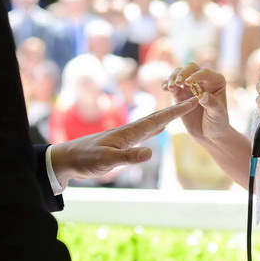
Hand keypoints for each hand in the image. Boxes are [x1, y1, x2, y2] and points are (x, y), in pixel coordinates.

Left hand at [49, 98, 197, 181]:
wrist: (67, 160)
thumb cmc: (85, 160)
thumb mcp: (107, 160)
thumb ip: (128, 157)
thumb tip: (150, 153)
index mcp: (129, 132)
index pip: (157, 120)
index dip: (175, 111)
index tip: (192, 101)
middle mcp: (130, 131)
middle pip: (157, 117)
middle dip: (175, 109)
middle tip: (193, 99)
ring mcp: (126, 137)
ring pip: (152, 124)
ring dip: (167, 117)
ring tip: (180, 111)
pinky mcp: (122, 144)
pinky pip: (145, 133)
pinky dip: (156, 129)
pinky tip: (158, 130)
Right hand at [163, 64, 230, 142]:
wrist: (208, 134)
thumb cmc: (217, 123)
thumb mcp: (218, 115)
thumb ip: (212, 104)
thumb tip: (202, 96)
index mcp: (216, 81)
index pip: (205, 73)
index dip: (196, 76)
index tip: (188, 83)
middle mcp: (203, 80)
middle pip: (191, 68)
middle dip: (183, 73)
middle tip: (177, 83)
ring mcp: (190, 86)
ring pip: (180, 73)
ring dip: (173, 77)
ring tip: (169, 87)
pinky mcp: (180, 93)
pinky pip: (172, 84)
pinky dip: (167, 83)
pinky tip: (164, 88)